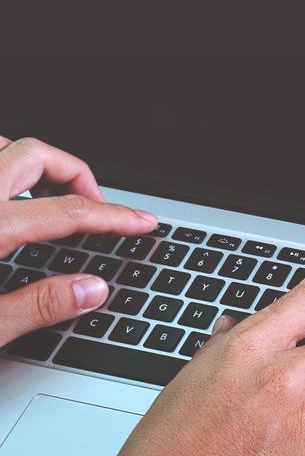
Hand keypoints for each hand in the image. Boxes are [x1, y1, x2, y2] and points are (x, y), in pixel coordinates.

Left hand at [0, 136, 157, 346]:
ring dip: (35, 163)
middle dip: (76, 174)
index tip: (140, 223)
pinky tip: (13, 200)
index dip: (114, 217)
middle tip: (97, 209)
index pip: (67, 211)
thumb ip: (37, 307)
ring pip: (5, 149)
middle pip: (36, 156)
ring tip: (53, 195)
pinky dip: (6, 170)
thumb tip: (91, 290)